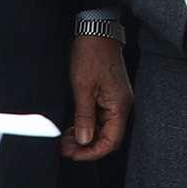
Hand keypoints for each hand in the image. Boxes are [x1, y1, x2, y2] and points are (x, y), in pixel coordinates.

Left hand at [63, 32, 132, 159]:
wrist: (96, 32)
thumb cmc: (92, 54)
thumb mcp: (83, 88)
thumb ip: (84, 117)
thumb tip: (84, 140)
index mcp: (119, 105)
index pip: (111, 141)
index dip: (93, 152)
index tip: (76, 155)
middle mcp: (120, 105)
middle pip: (107, 137)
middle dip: (86, 146)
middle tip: (66, 149)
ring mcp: (114, 100)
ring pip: (101, 129)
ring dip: (84, 137)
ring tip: (66, 141)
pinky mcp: (107, 95)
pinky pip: (99, 118)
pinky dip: (86, 125)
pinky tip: (72, 129)